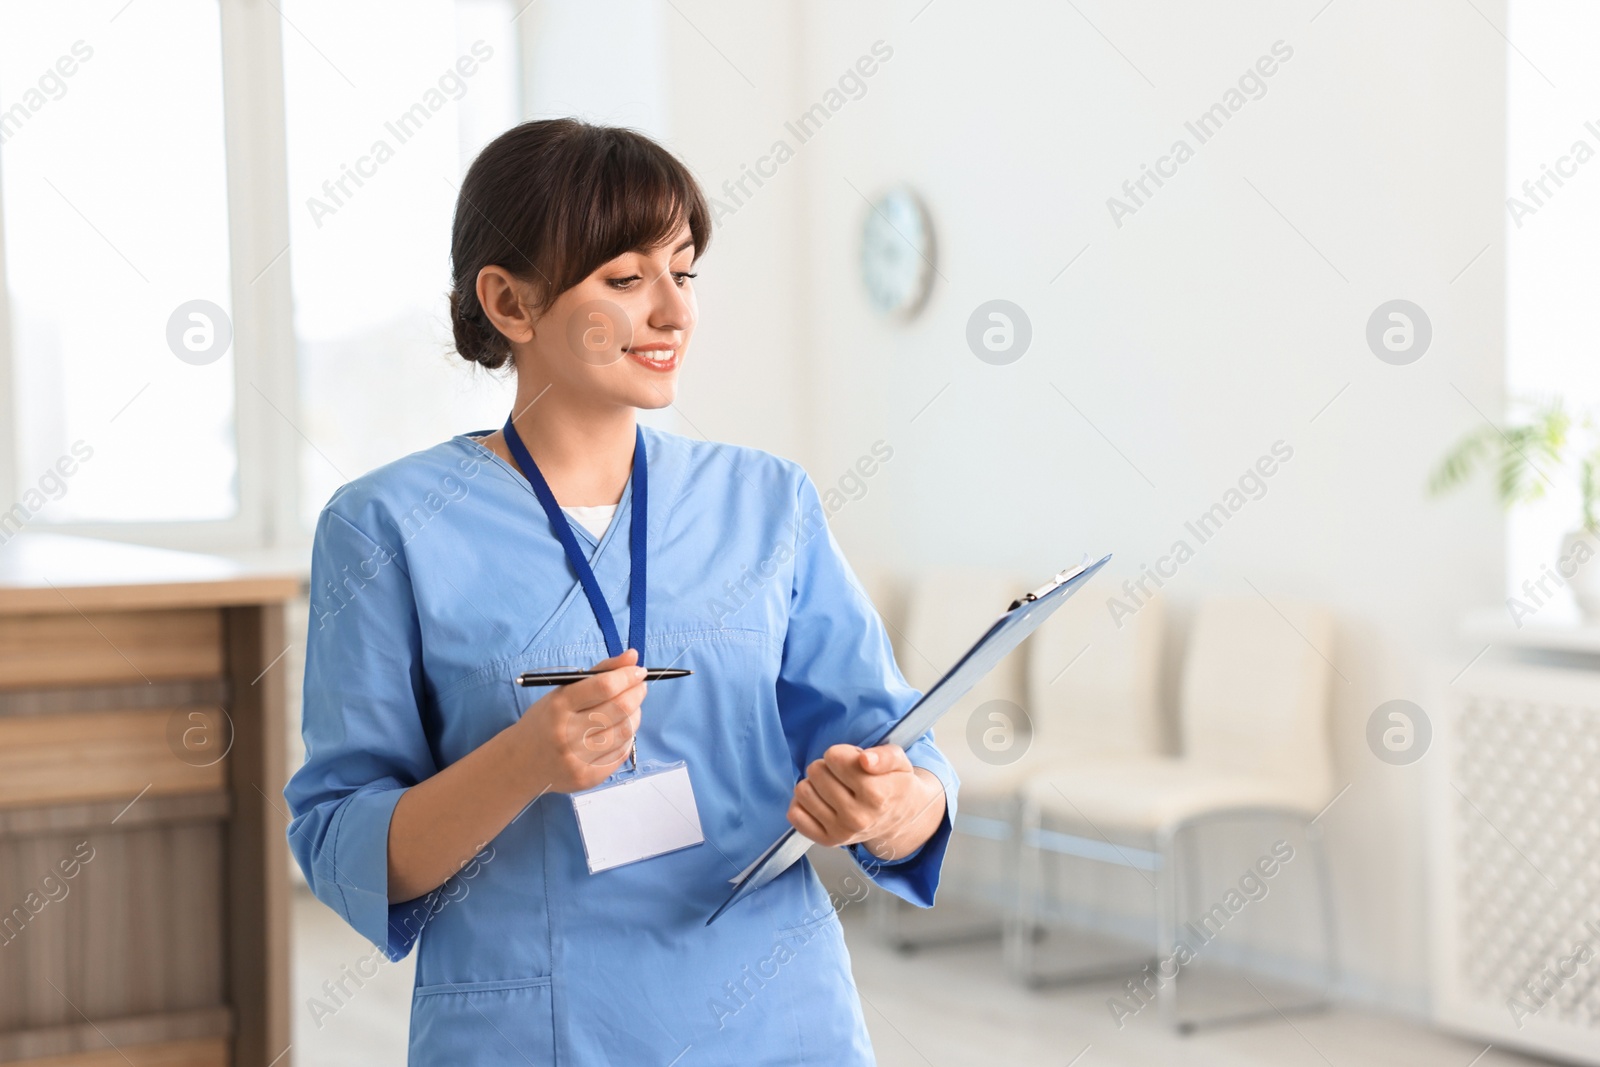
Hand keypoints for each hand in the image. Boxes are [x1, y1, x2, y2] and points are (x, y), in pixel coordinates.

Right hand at [514, 649, 647, 793]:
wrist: (521, 763)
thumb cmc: (546, 721)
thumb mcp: (562, 692)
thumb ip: (598, 673)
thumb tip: (632, 656)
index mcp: (559, 706)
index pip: (603, 686)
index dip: (627, 676)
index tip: (639, 671)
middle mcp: (567, 733)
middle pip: (619, 709)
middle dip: (637, 694)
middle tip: (640, 688)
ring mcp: (577, 758)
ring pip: (625, 732)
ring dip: (635, 716)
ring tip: (632, 709)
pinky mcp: (587, 777)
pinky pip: (621, 753)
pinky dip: (627, 738)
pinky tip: (620, 731)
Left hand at [787, 744, 945, 861]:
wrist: (900, 818)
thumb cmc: (895, 784)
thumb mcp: (899, 761)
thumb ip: (885, 756)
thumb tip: (866, 760)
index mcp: (877, 794)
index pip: (834, 757)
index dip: (843, 753)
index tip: (855, 762)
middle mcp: (857, 817)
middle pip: (816, 771)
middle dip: (828, 767)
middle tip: (845, 776)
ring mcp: (841, 831)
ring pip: (802, 790)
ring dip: (815, 784)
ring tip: (834, 788)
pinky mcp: (828, 841)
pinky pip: (796, 815)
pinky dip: (804, 804)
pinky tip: (821, 802)